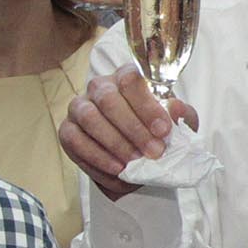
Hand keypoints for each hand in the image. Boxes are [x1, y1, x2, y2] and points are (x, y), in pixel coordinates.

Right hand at [60, 68, 195, 201]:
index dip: (147, 105)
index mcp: (126, 77)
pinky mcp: (67, 129)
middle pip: (108, 99)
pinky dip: (97, 157)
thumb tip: (175, 108)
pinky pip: (75, 140)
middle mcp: (99, 87)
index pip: (131, 80)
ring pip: (90, 118)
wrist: (136, 158)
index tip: (163, 131)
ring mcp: (79, 107)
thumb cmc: (155, 132)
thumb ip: (180, 115)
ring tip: (134, 163)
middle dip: (133, 129)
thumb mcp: (175, 124)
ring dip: (115, 143)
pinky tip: (116, 169)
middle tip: (153, 152)